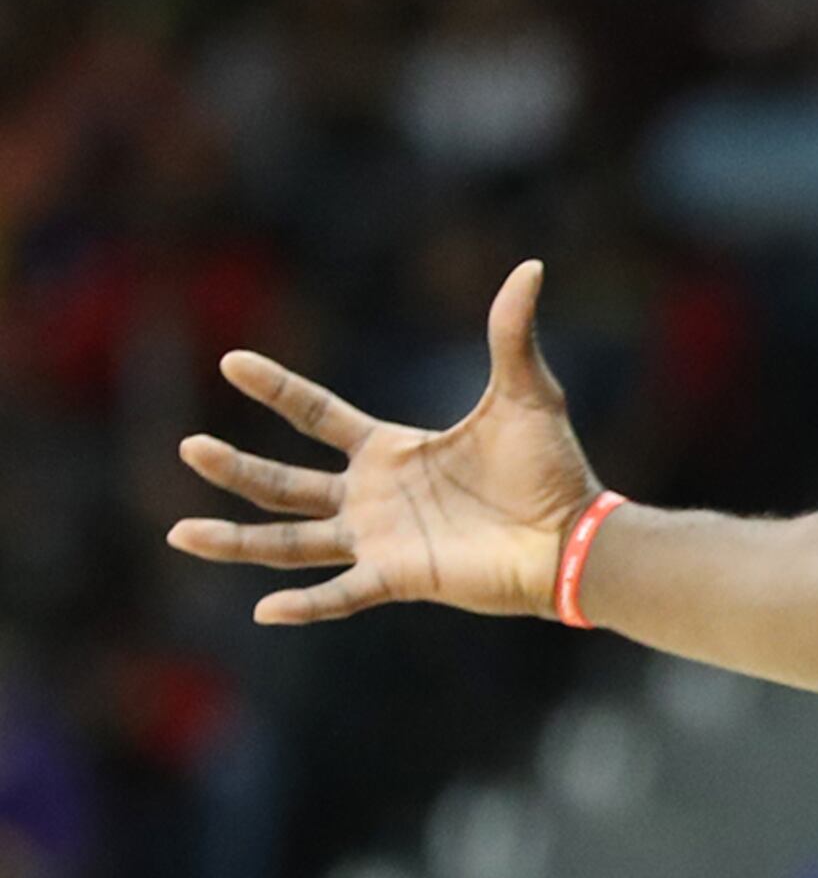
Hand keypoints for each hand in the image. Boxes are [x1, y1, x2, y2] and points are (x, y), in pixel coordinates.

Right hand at [170, 258, 599, 624]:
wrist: (577, 536)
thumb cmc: (553, 469)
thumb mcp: (526, 393)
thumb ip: (511, 333)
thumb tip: (532, 267)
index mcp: (391, 450)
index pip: (316, 414)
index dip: (276, 388)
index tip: (231, 361)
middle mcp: (373, 496)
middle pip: (284, 482)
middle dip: (235, 466)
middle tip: (188, 445)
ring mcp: (381, 539)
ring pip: (290, 542)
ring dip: (237, 539)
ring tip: (181, 533)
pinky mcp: (400, 577)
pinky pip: (342, 595)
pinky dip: (306, 605)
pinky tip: (265, 611)